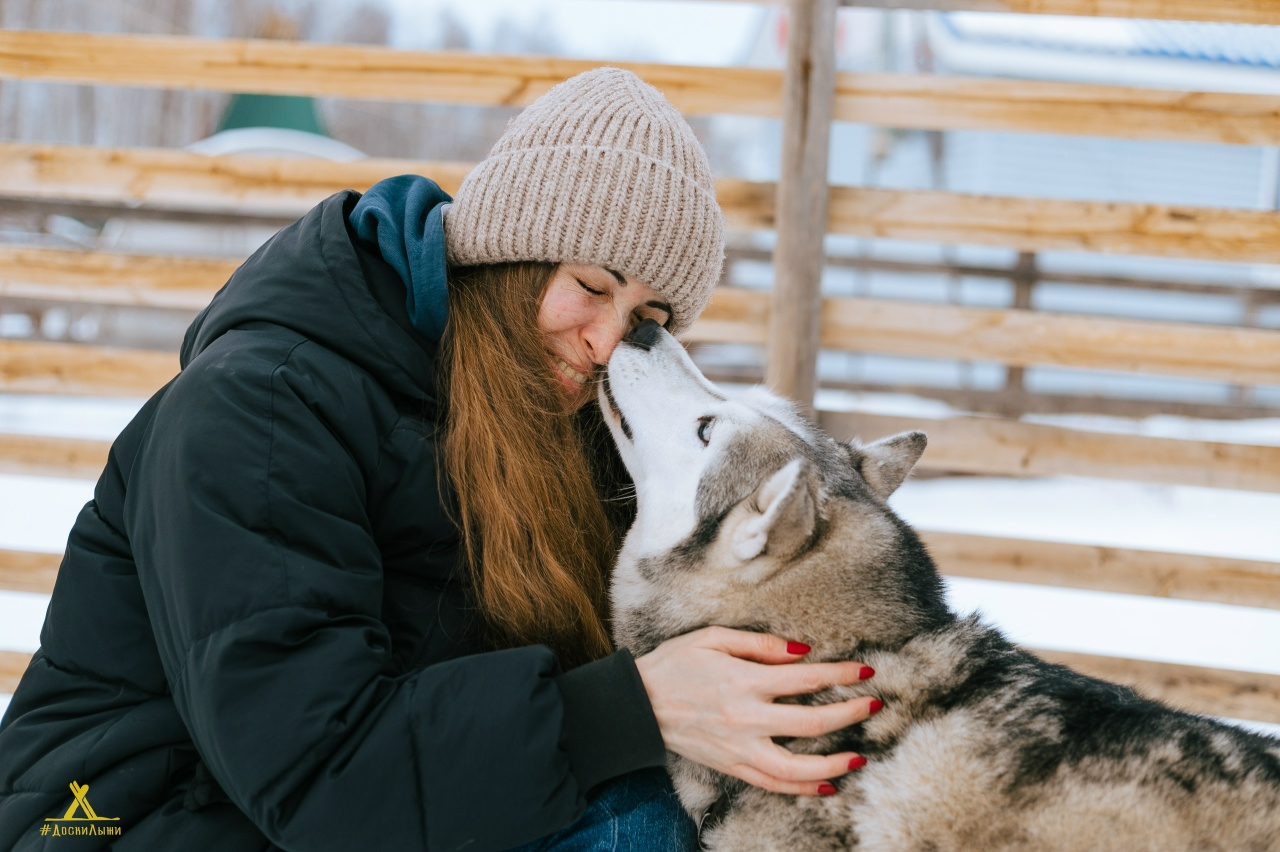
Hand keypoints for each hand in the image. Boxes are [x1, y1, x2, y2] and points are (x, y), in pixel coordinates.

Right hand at [633, 626, 878, 795]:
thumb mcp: (713, 638)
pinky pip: (772, 784)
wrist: (637, 703)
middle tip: (876, 706)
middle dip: (850, 714)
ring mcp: (739, 749)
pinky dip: (802, 789)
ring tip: (859, 758)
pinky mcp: (731, 766)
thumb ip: (760, 644)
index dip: (842, 674)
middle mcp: (746, 719)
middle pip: (812, 725)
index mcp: (744, 682)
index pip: (806, 680)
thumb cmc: (675, 663)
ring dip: (833, 765)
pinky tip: (826, 785)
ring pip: (796, 769)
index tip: (866, 670)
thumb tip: (803, 651)